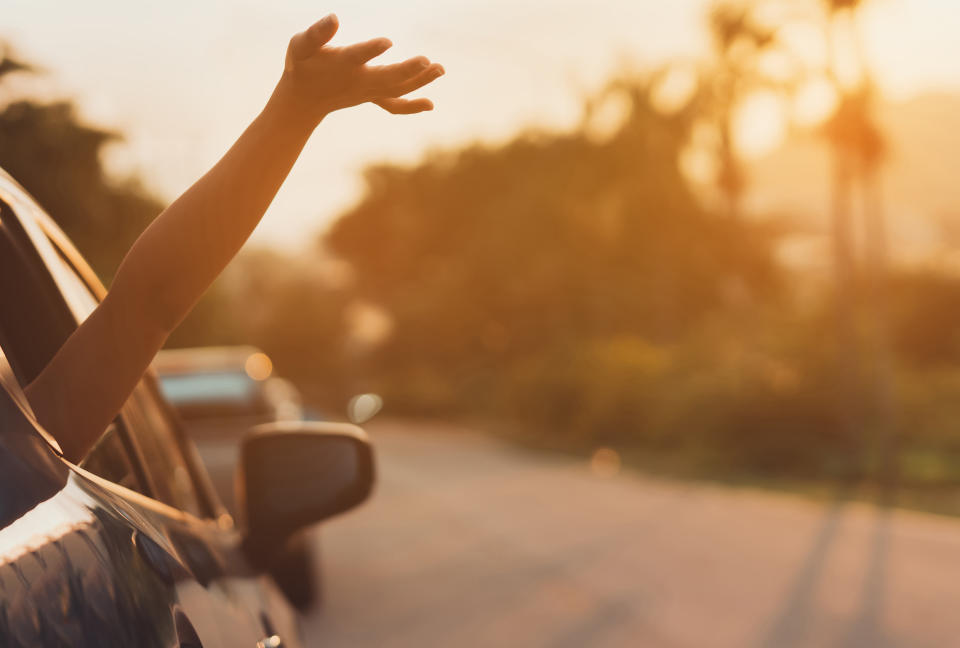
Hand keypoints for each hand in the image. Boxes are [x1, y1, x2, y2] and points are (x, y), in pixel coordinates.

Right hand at [272, 14, 443, 126]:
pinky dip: (411, 106)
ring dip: (419, 82)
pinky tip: (430, 104)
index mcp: (340, 65)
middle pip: (386, 79)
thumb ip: (316, 34)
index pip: (357, 57)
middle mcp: (358, 82)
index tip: (387, 41)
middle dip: (407, 71)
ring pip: (397, 89)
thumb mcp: (300, 46)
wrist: (304, 99)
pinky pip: (394, 104)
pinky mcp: (373, 96)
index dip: (370, 50)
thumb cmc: (301, 65)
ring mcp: (368, 92)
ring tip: (440, 69)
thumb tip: (334, 18)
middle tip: (426, 61)